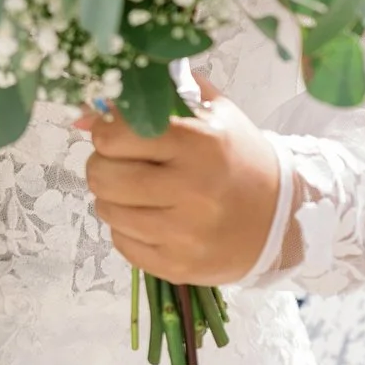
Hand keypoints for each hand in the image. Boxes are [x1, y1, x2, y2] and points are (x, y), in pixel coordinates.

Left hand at [79, 86, 281, 287]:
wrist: (281, 218)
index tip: (120, 133)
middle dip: (105, 164)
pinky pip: (122, 244)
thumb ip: (150, 97)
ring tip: (141, 190)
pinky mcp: (179, 267)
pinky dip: (128, 229)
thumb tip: (83, 112)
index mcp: (199, 142)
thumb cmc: (236, 155)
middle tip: (127, 163)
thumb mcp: (206, 110)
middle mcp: (192, 190)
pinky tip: (152, 217)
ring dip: (114, 197)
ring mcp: (185, 234)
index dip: (108, 131)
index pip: (113, 134)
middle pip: (101, 174)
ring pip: (106, 210)